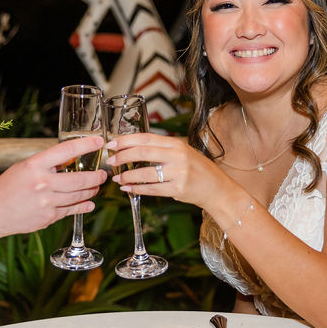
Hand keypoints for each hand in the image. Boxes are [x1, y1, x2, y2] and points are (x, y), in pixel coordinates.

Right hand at [0, 135, 106, 251]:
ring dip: (91, 191)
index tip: (98, 142)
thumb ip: (47, 164)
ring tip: (96, 187)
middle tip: (103, 174)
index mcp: (35, 165)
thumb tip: (71, 160)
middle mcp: (42, 183)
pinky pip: (71, 210)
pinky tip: (89, 203)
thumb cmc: (7, 187)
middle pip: (79, 179)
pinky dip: (83, 206)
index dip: (85, 145)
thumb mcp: (24, 167)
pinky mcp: (48, 218)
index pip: (66, 151)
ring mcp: (46, 202)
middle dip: (96, 177)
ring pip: (78, 196)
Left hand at [104, 132, 235, 211]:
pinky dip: (137, 189)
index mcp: (175, 144)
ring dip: (127, 176)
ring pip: (145, 173)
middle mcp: (177, 156)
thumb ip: (161, 149)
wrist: (216, 188)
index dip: (126, 140)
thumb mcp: (181, 152)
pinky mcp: (178, 189)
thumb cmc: (196, 169)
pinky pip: (152, 189)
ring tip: (117, 178)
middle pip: (143, 152)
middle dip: (122, 156)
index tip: (111, 143)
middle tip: (110, 160)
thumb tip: (131, 148)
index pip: (146, 138)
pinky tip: (128, 188)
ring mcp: (178, 173)